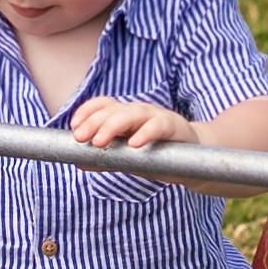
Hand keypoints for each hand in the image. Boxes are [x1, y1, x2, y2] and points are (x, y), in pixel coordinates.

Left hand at [67, 96, 197, 150]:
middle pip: (113, 110)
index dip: (86, 112)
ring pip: (132, 114)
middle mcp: (138, 112)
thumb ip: (106, 158)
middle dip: (94, 122)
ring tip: (99, 141)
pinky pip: (158, 126)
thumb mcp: (128, 156)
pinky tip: (134, 144)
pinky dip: (145, 133)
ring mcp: (155, 117)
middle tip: (81, 138)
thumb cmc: (156, 154)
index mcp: (124, 115)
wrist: (194, 159)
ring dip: (112, 126)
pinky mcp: (174, 126)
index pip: (102, 105)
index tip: (73, 127)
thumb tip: (78, 163)